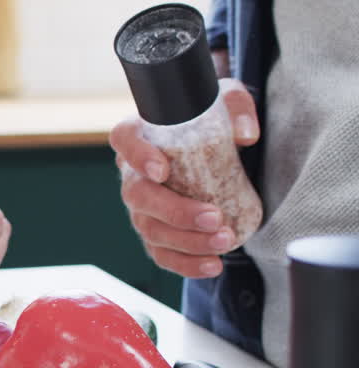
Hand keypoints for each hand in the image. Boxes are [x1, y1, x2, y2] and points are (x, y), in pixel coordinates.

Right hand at [111, 78, 259, 278]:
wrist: (216, 149)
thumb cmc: (211, 120)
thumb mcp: (226, 102)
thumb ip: (237, 108)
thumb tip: (245, 136)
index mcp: (140, 135)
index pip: (124, 139)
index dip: (137, 155)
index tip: (162, 170)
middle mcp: (134, 173)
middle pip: (138, 196)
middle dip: (175, 212)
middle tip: (214, 217)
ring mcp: (142, 207)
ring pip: (150, 229)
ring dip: (186, 240)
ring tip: (224, 240)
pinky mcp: (157, 232)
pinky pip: (161, 254)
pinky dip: (185, 264)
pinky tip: (212, 265)